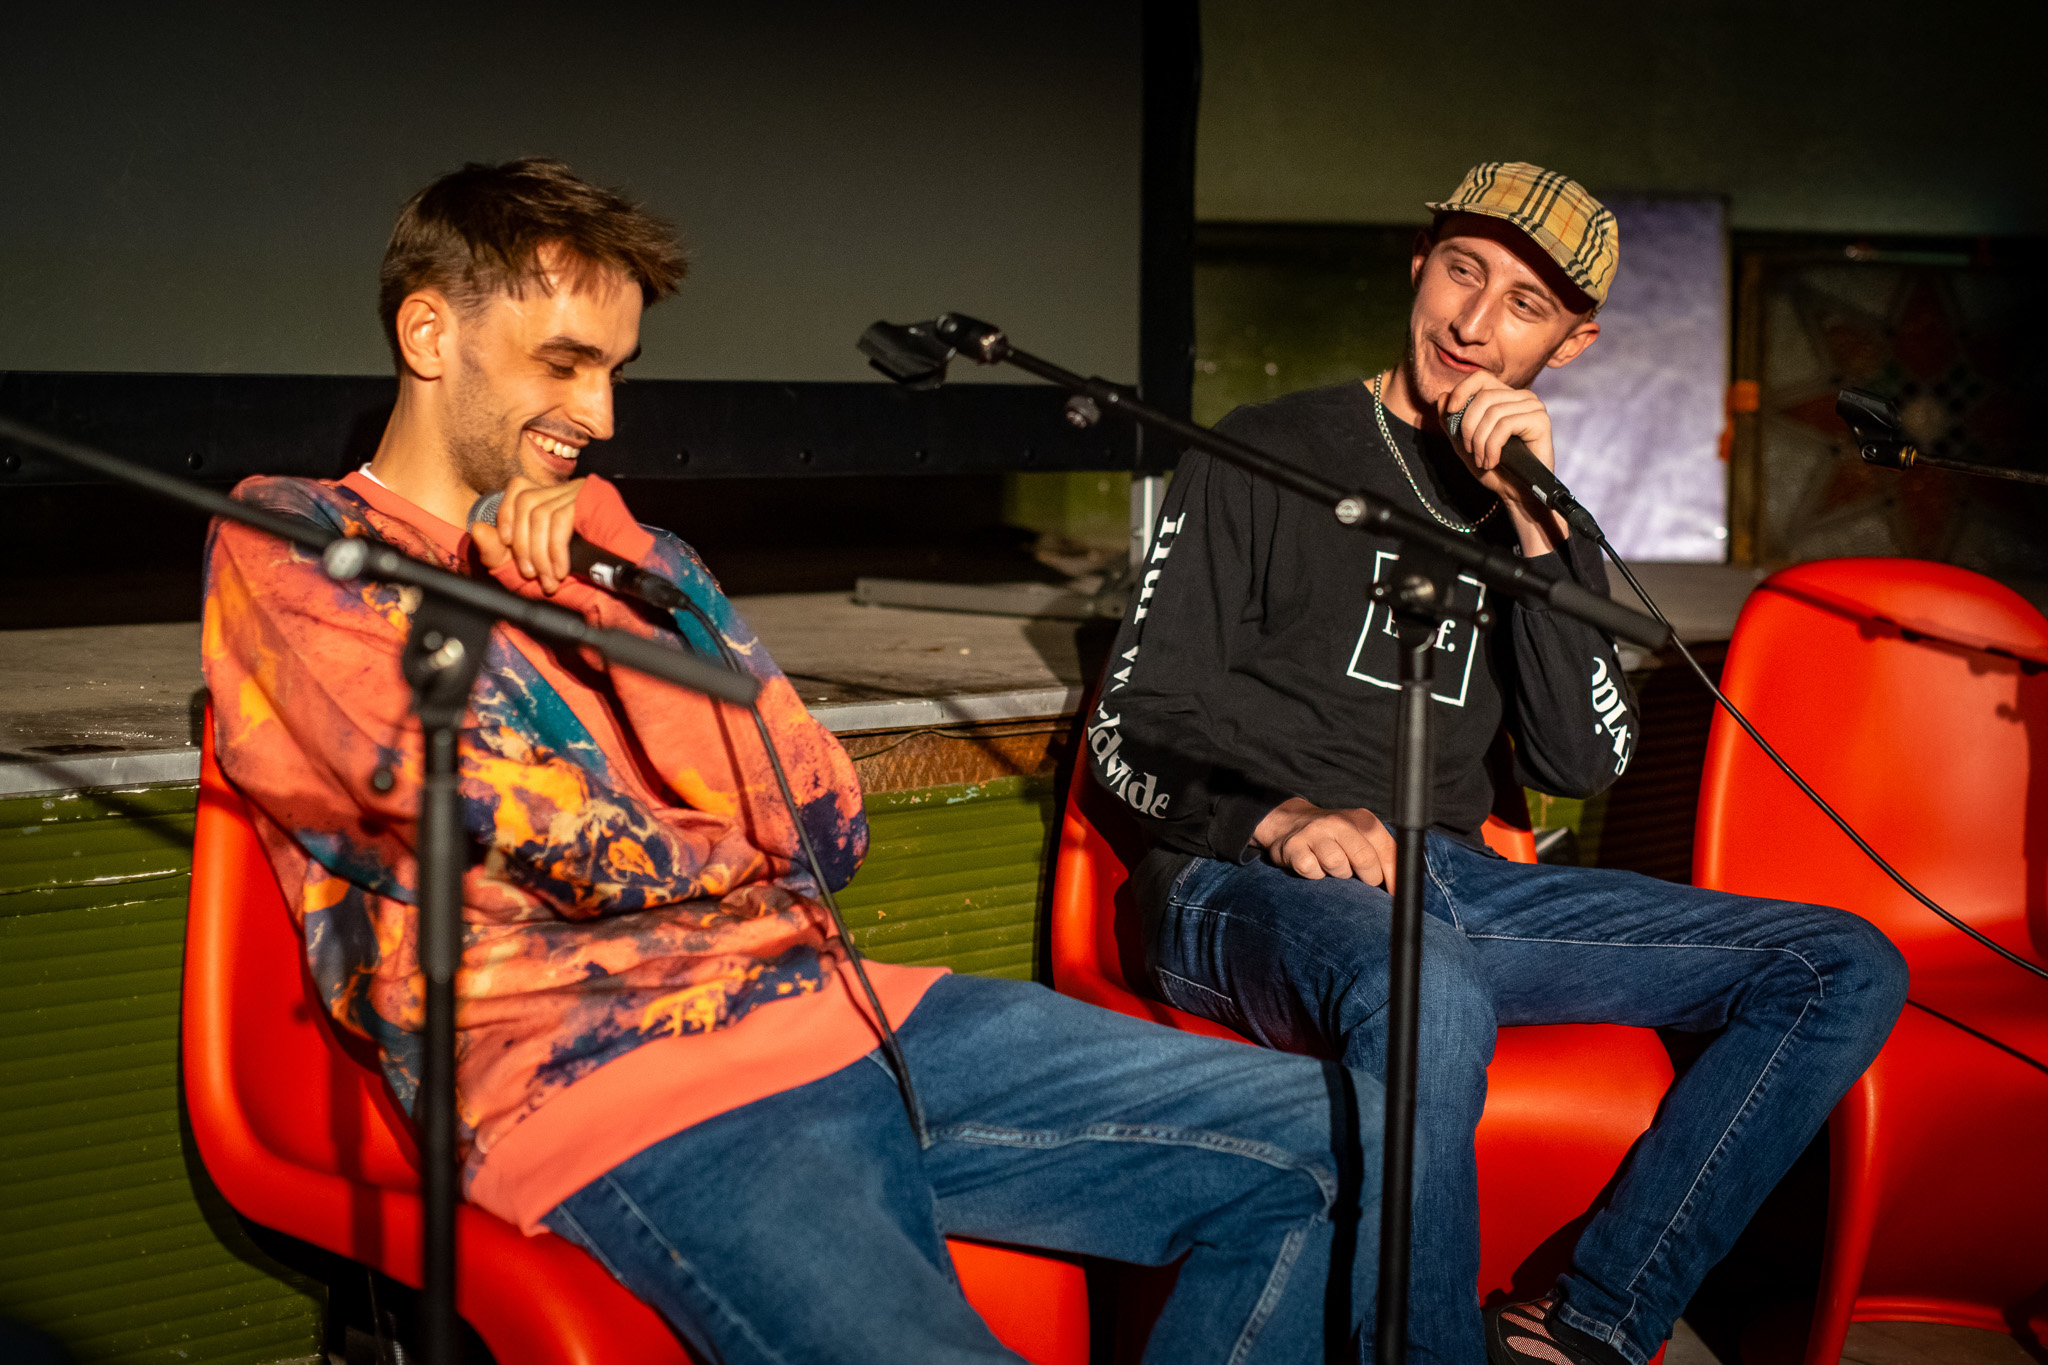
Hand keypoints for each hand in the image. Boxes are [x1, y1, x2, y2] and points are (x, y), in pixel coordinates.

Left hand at [471, 476, 585, 594]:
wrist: (613, 591)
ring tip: (548, 579)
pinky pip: (561, 520)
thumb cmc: (571, 580)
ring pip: (542, 513)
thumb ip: (495, 552)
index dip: (507, 513)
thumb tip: (477, 529)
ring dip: (540, 553)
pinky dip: (556, 550)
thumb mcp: (521, 570)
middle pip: (527, 502)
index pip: (519, 488)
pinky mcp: (593, 499)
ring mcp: (581, 491)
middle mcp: (565, 489)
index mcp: (550, 500)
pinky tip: (561, 571)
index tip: (506, 543)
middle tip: (531, 575)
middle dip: (523, 544)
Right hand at [1253, 798, 1396, 890]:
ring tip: (1335, 870)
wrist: (1291, 823)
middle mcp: (1338, 822)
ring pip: (1337, 865)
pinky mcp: (1294, 847)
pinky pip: (1311, 870)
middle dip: (1369, 878)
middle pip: (1364, 857)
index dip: (1393, 875)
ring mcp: (1315, 833)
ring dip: (1339, 875)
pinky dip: (1315, 875)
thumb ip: (1382, 854)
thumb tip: (1401, 886)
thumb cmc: (1334, 838)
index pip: (1386, 848)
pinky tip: (1315, 868)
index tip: (1394, 893)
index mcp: (1361, 820)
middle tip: (1364, 883)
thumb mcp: (1361, 837)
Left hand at [1438, 373, 1568, 549]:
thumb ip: (1450, 421)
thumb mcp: (1462, 444)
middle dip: (1468, 427)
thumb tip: (1441, 396)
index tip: (1450, 411)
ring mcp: (1533, 407)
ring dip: (1480, 442)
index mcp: (1504, 397)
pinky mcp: (1540, 420)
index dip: (1462, 390)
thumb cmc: (1492, 468)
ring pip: (1493, 412)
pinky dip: (1492, 447)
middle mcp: (1521, 397)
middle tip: (1469, 450)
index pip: (1480, 378)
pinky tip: (1492, 461)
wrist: (1514, 493)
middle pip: (1484, 397)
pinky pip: (1505, 425)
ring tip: (1481, 460)